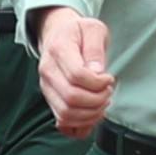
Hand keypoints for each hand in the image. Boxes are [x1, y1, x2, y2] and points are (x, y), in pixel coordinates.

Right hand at [35, 9, 112, 134]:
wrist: (58, 35)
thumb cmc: (78, 33)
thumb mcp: (93, 29)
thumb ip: (96, 48)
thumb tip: (97, 72)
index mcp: (58, 51)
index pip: (77, 76)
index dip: (99, 82)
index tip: (109, 78)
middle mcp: (47, 72)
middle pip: (72, 98)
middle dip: (98, 99)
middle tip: (108, 91)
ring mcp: (46, 88)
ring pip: (66, 114)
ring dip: (91, 114)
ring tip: (102, 102)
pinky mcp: (50, 100)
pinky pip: (63, 123)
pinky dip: (81, 125)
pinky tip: (92, 114)